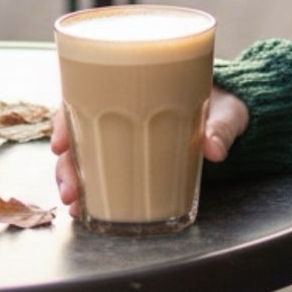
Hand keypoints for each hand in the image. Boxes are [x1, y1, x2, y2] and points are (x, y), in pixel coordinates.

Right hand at [51, 86, 249, 213]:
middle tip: (70, 189)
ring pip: (83, 153)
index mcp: (138, 84)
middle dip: (66, 163)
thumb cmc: (223, 103)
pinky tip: (83, 207)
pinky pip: (100, 168)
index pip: (86, 93)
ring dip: (72, 179)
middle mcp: (122, 107)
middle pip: (78, 130)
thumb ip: (223, 127)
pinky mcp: (131, 154)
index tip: (59, 143)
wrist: (231, 112)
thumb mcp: (227, 110)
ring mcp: (124, 132)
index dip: (65, 118)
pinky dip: (89, 187)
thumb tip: (215, 150)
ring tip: (73, 204)